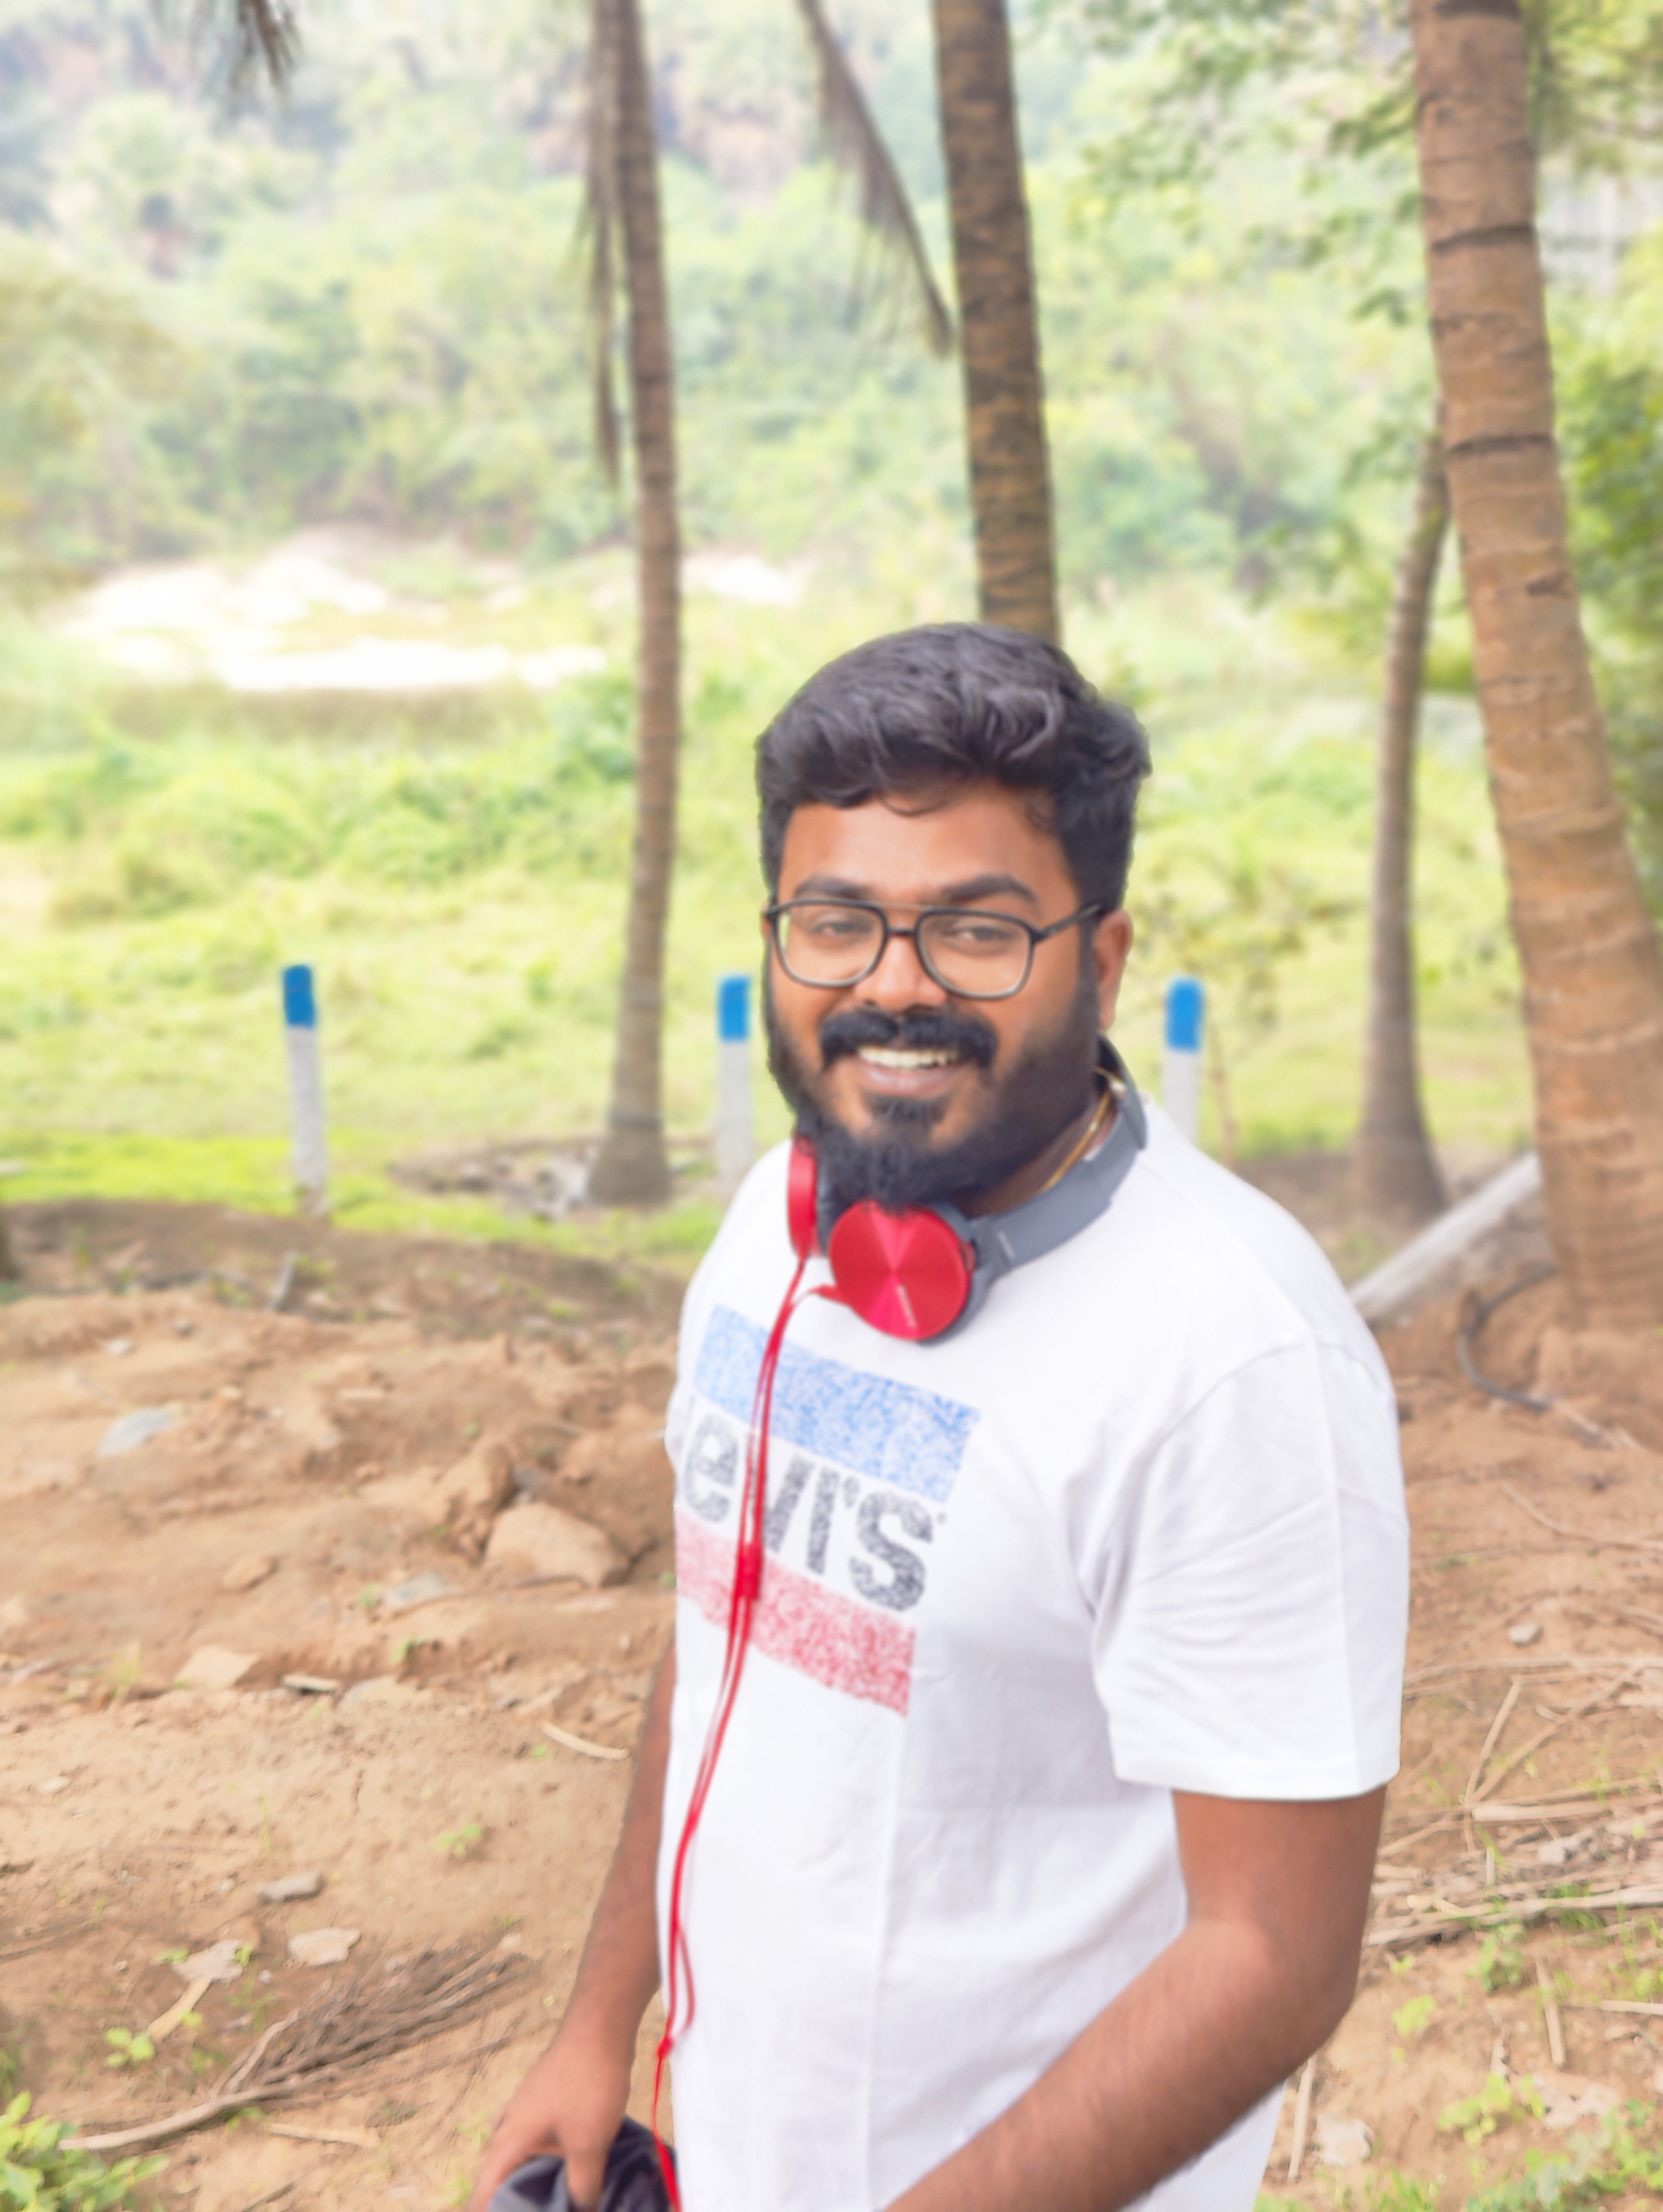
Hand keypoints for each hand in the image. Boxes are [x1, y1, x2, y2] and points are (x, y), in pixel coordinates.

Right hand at [467, 2023, 633, 2211]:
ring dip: (532, 2178)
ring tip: (553, 2198)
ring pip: (520, 2154)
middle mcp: (510, 2124)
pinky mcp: (546, 2097)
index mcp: (509, 2141)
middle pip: (500, 2174)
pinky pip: (537, 2137)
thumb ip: (582, 2187)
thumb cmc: (588, 2085)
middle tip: (537, 2211)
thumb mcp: (588, 2145)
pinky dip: (546, 2156)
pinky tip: (569, 2163)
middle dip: (515, 2199)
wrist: (601, 2026)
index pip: (485, 2192)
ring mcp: (527, 2107)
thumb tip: (583, 2209)